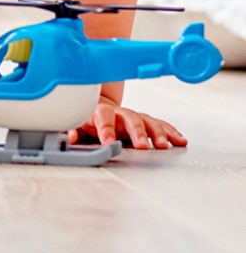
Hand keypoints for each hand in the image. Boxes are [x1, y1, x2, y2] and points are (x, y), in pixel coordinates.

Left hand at [68, 94, 186, 149]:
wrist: (98, 106)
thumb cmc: (87, 119)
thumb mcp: (77, 124)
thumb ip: (73, 130)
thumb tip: (71, 138)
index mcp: (99, 113)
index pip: (102, 117)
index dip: (106, 129)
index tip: (109, 142)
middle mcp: (119, 113)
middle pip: (130, 118)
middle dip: (137, 131)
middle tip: (143, 146)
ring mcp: (133, 117)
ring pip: (147, 120)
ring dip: (157, 132)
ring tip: (164, 146)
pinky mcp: (145, 122)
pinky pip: (160, 125)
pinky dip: (170, 132)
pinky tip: (181, 141)